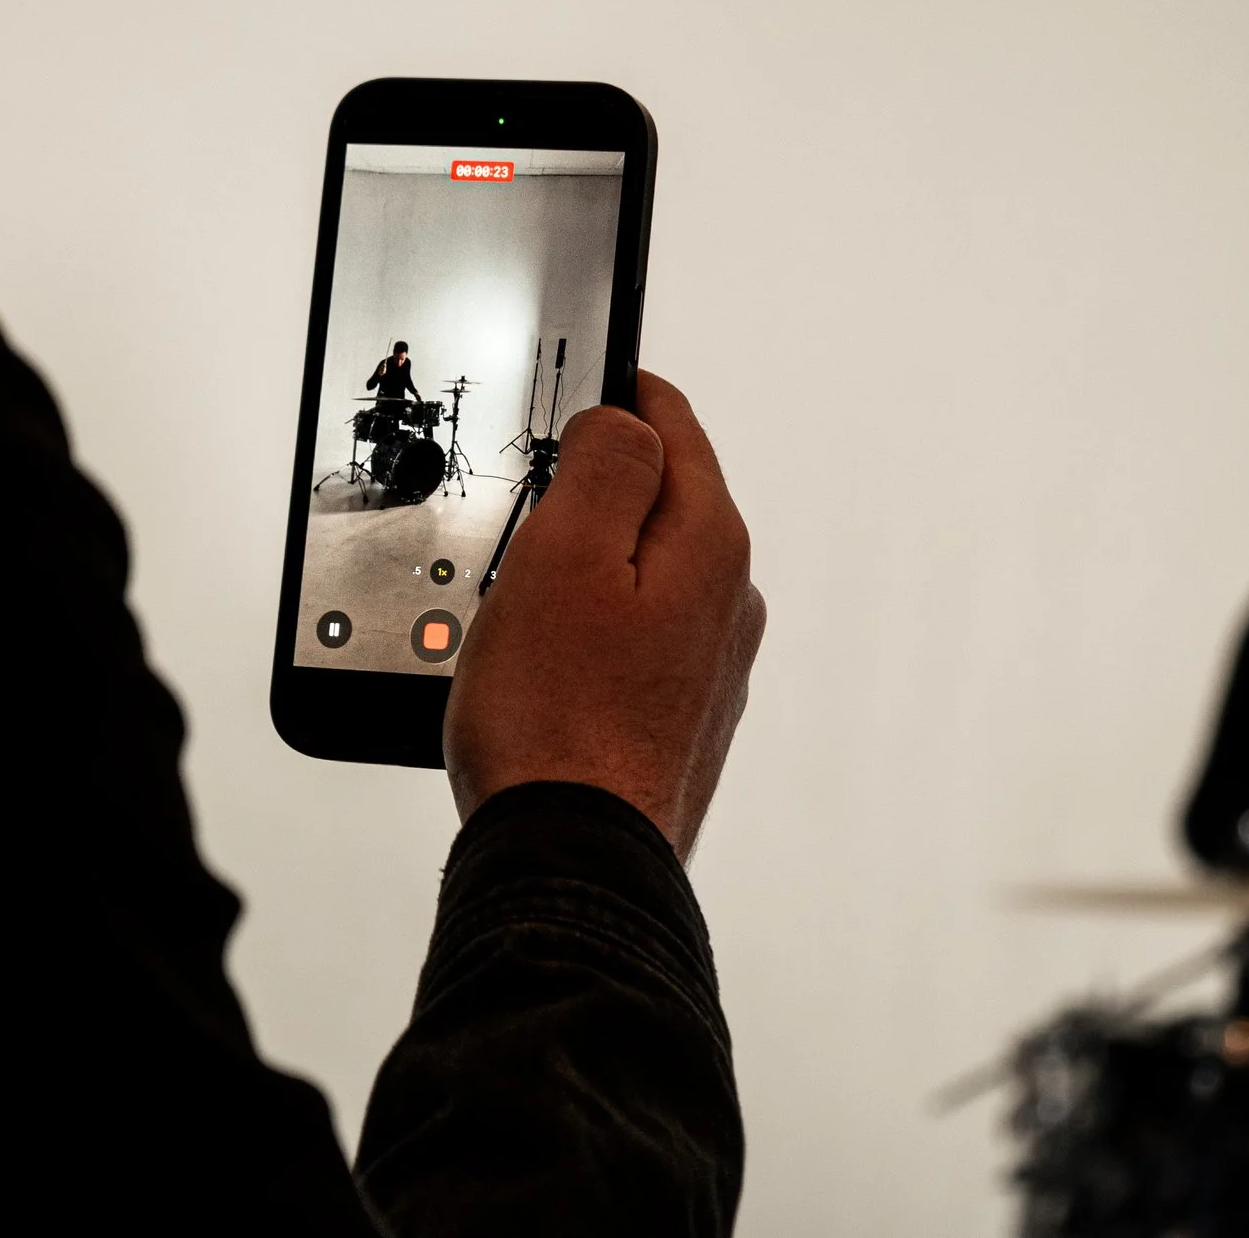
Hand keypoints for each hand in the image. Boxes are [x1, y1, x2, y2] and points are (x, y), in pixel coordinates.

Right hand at [445, 372, 763, 859]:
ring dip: (588, 569)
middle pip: (659, 501)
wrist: (573, 863)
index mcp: (708, 544)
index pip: (670, 424)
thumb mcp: (563, 553)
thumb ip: (603, 463)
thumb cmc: (555, 717)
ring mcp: (710, 668)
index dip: (613, 393)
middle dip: (594, 489)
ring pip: (644, 577)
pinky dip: (591, 635)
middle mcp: (728, 603)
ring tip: (519, 598)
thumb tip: (624, 417)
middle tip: (523, 502)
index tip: (574, 385)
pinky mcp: (681, 722)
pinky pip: (634, 644)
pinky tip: (544, 666)